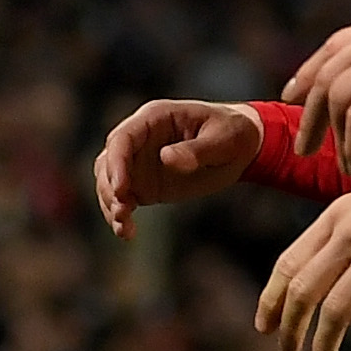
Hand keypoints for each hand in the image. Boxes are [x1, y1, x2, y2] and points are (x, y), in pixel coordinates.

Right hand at [94, 98, 264, 237]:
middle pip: (108, 161)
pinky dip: (120, 216)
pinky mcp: (145, 183)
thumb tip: (167, 159)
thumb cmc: (234, 134)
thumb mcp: (223, 140)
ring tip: (124, 226)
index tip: (121, 189)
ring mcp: (140, 161)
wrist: (242, 147)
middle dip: (109, 187)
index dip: (116, 163)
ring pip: (108, 181)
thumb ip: (197, 150)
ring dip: (110, 204)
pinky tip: (127, 233)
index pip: (123, 138)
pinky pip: (123, 199)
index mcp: (156, 118)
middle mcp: (141, 138)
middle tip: (122, 211)